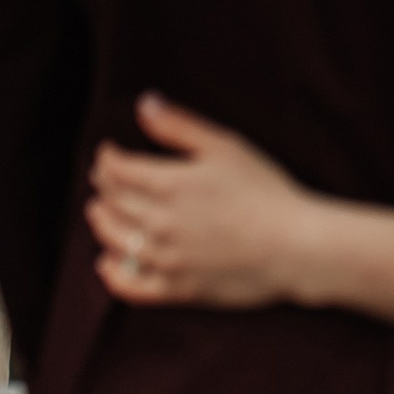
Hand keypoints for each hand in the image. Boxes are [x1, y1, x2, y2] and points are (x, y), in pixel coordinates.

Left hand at [87, 95, 319, 308]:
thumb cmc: (265, 190)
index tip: (107, 152)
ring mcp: (167, 260)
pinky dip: (112, 274)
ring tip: (99, 211)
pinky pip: (130, 286)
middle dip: (103, 187)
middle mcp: (160, 223)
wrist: (294, 245)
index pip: (117, 170)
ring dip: (101, 223)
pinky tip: (106, 263)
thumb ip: (179, 126)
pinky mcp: (177, 289)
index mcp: (170, 184)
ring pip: (114, 241)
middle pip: (112, 203)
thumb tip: (144, 104)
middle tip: (103, 178)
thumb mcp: (225, 146)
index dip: (106, 158)